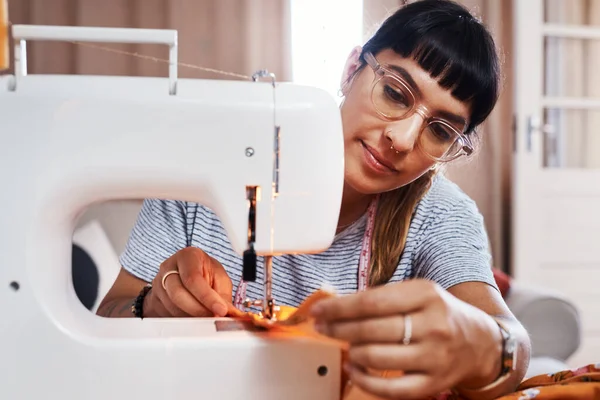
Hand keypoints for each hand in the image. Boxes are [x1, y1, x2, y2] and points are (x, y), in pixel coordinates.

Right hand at [143, 247, 234, 317]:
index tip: (220, 310)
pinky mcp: (155, 299)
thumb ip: (223, 296)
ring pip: (172, 307)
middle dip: (198, 310)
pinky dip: (183, 320)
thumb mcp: (219, 279)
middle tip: (213, 318)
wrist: (184, 276)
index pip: (193, 278)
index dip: (207, 297)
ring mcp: (159, 283)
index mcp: (188, 256)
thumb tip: (229, 313)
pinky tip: (194, 317)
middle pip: (178, 294)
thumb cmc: (205, 273)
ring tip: (206, 317)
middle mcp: (169, 267)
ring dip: (191, 317)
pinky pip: (167, 314)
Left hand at [309, 279, 502, 398]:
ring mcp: (434, 357)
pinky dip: (365, 380)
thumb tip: (337, 304)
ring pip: (377, 358)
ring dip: (351, 352)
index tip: (319, 310)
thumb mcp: (419, 293)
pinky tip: (354, 368)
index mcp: (426, 295)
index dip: (339, 307)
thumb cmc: (441, 314)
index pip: (372, 301)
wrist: (482, 343)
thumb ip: (383, 297)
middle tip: (322, 327)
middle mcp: (432, 325)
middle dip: (338, 329)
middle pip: (371, 329)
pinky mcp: (433, 383)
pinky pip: (390, 389)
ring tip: (344, 345)